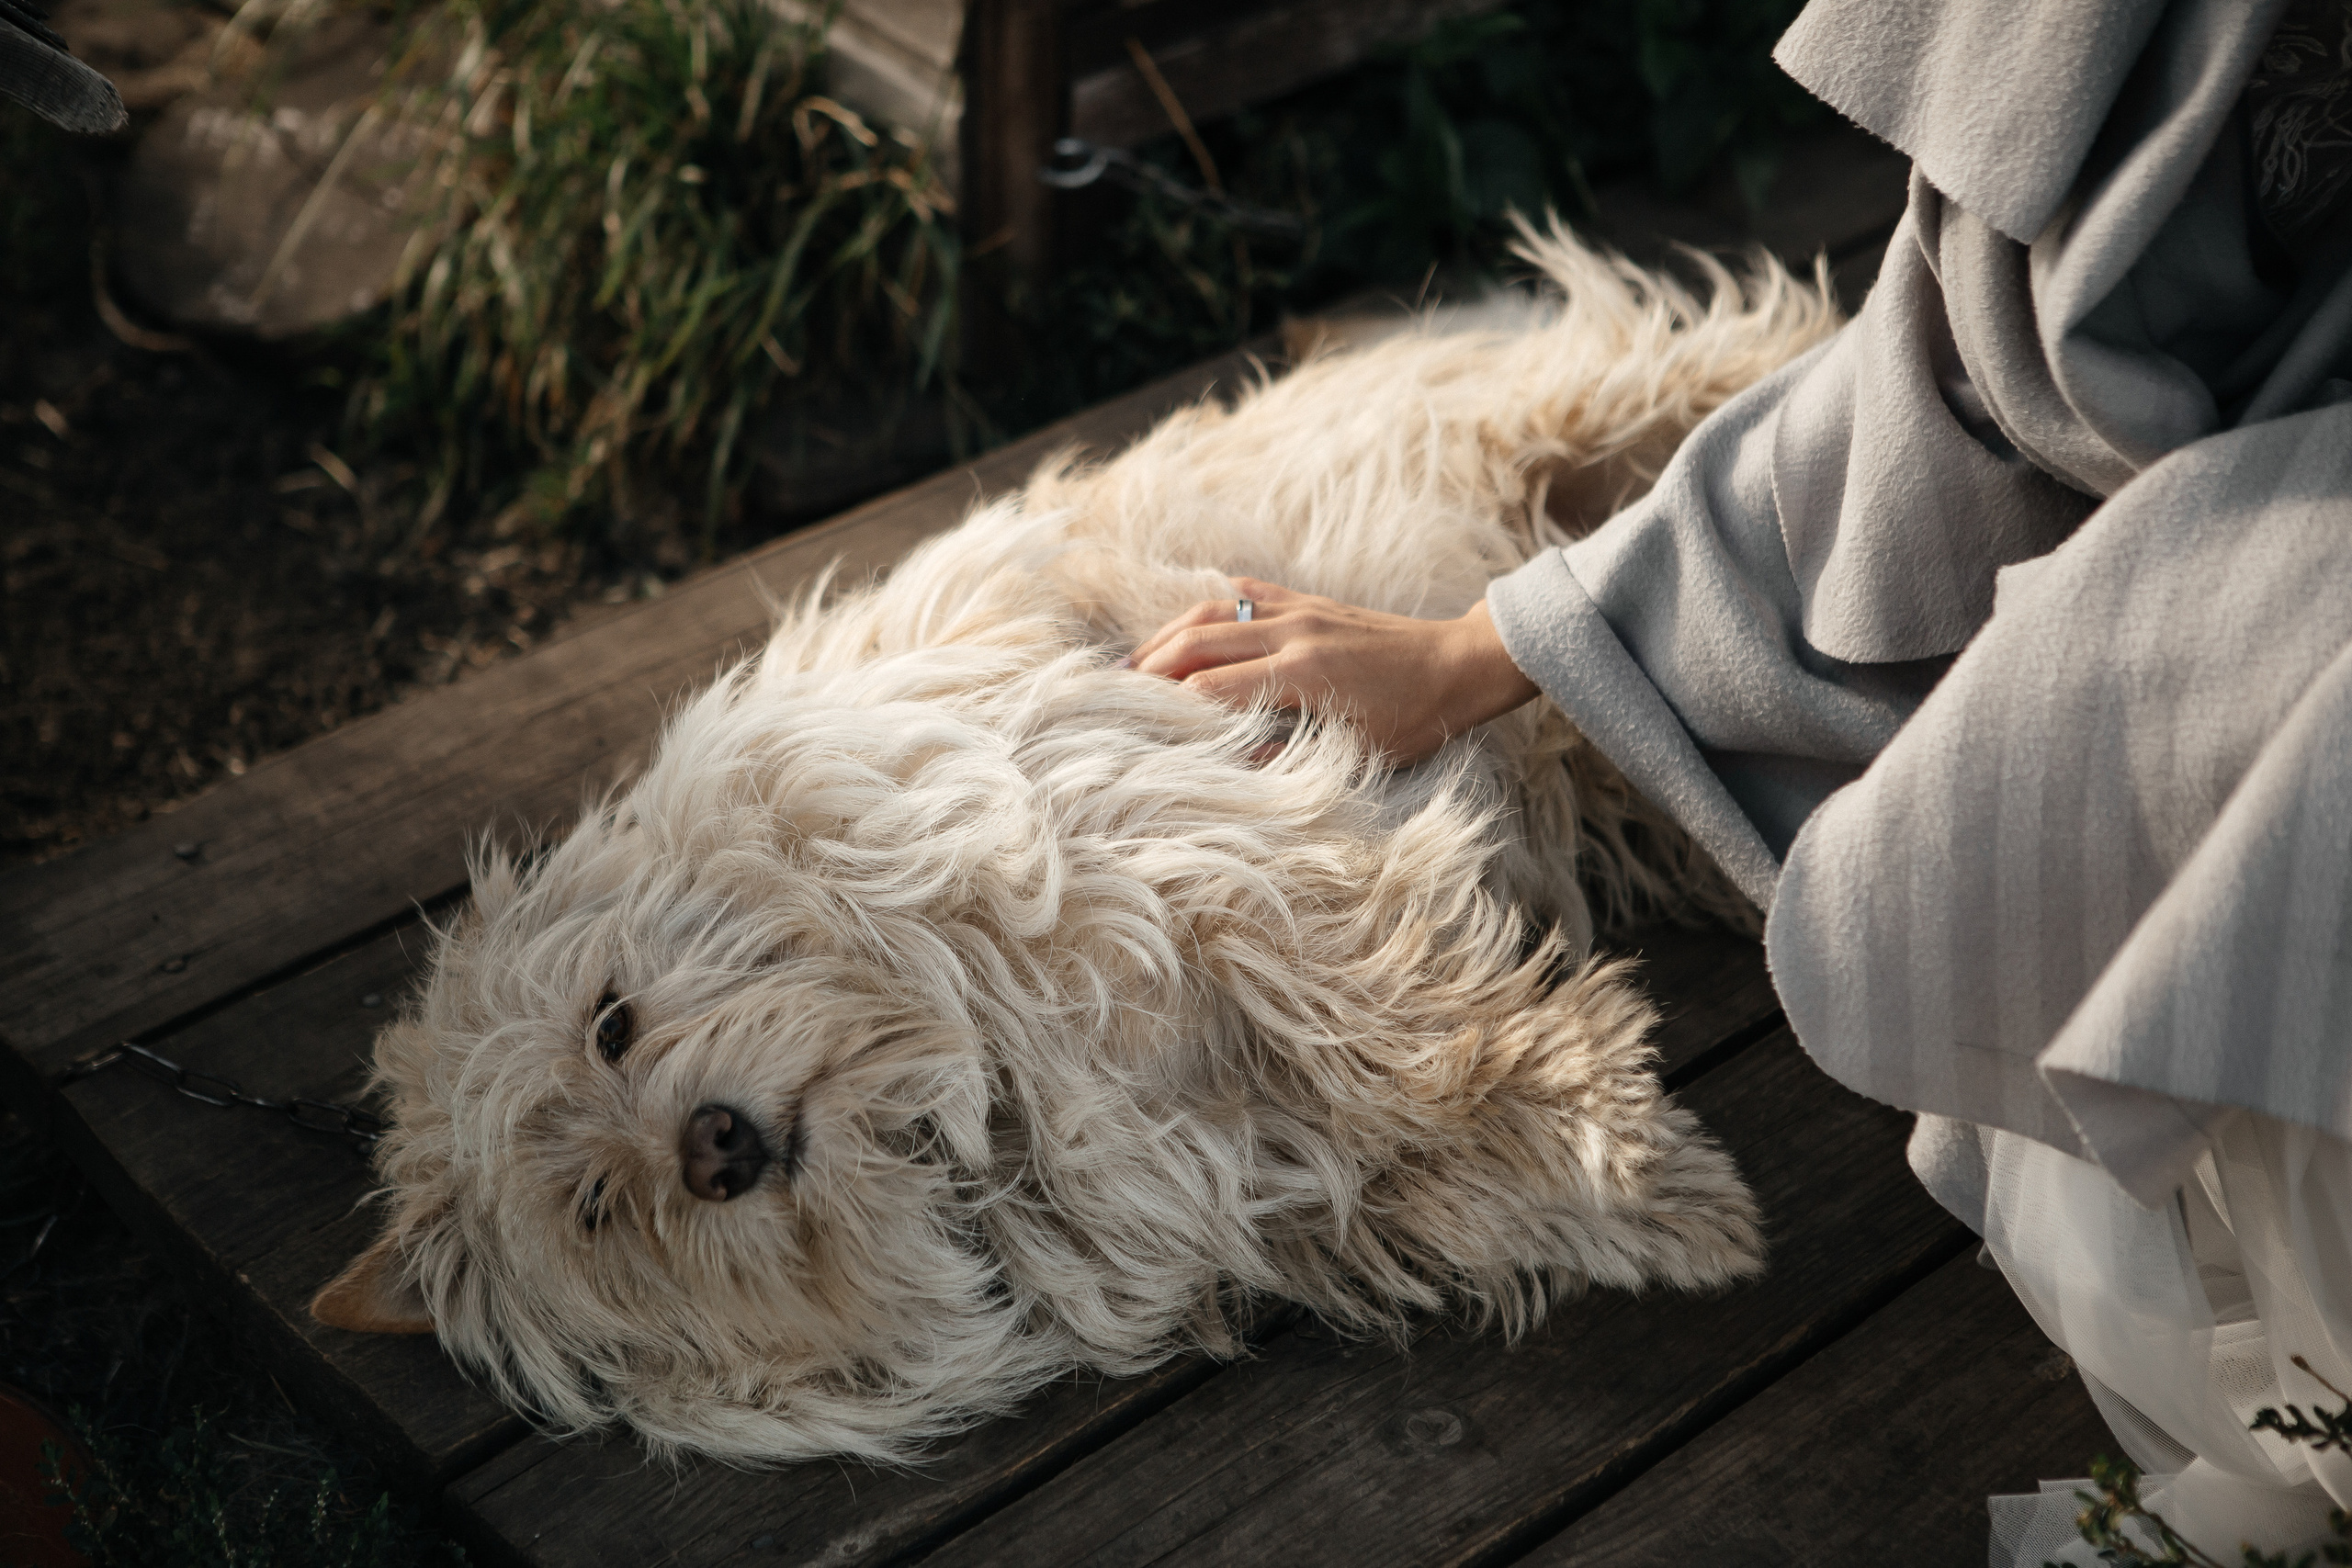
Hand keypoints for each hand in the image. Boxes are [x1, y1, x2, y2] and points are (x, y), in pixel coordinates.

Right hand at [1125, 578, 1540, 764]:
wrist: (1459, 664)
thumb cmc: (1415, 718)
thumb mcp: (1357, 751)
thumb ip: (1290, 755)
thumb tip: (1232, 763)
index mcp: (1303, 673)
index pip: (1211, 686)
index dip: (1169, 705)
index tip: (1136, 722)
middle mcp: (1293, 632)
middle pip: (1198, 640)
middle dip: (1151, 665)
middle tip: (1113, 690)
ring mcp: (1299, 609)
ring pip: (1213, 609)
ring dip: (1169, 633)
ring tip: (1137, 661)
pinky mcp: (1308, 601)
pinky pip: (1244, 592)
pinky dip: (1209, 605)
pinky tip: (1187, 622)